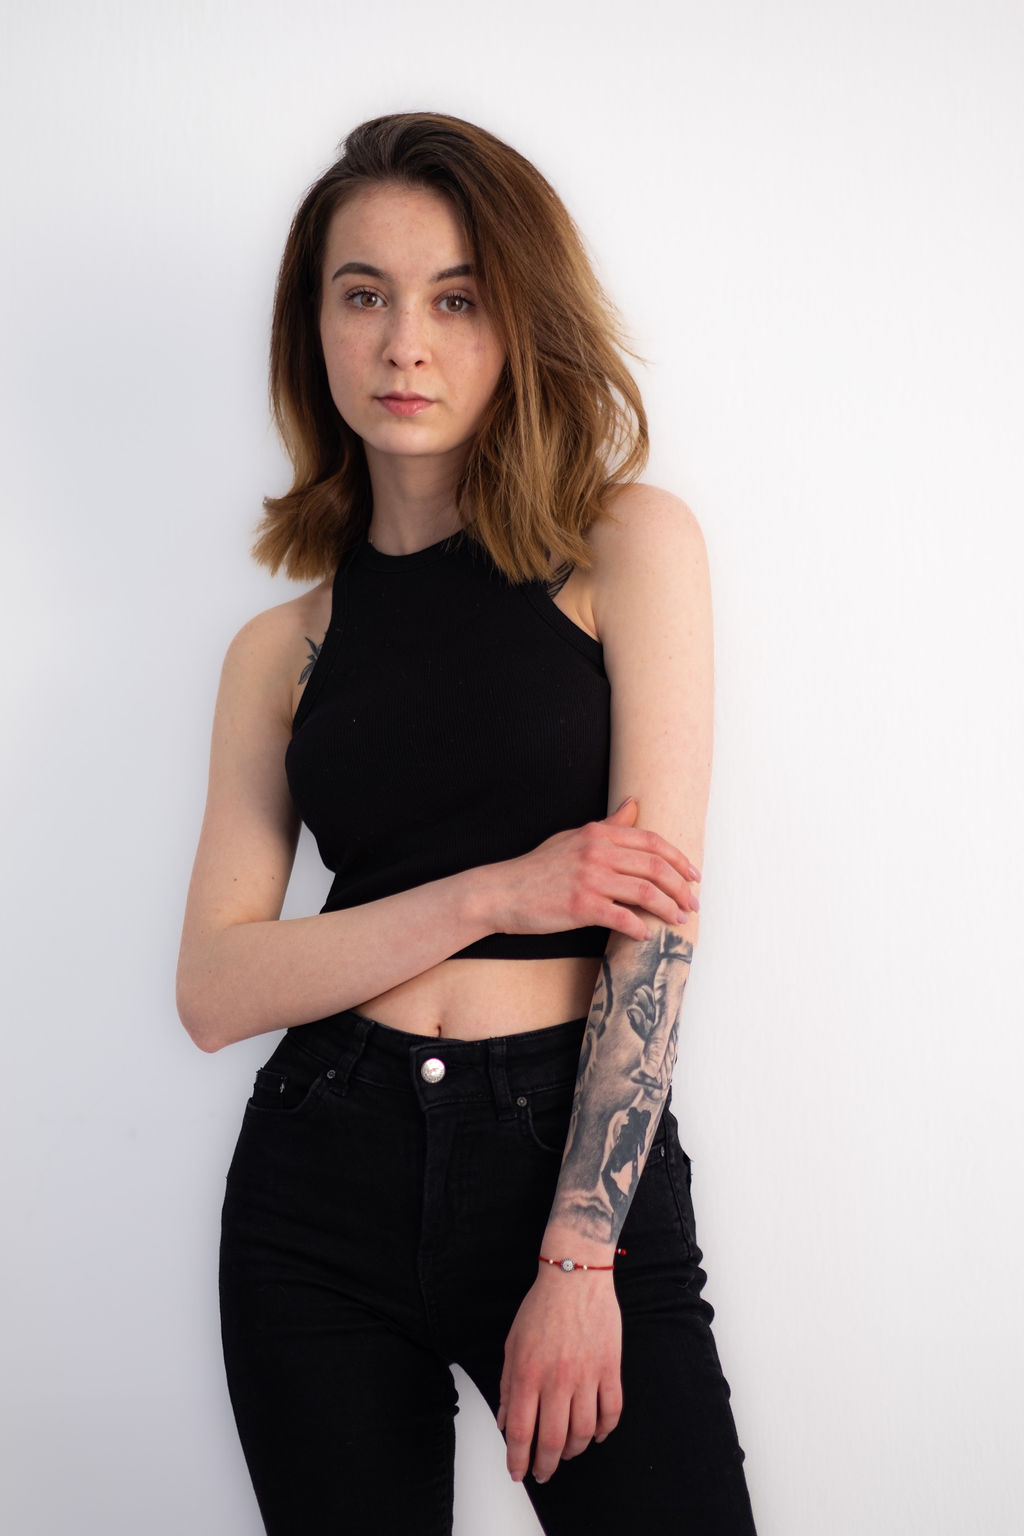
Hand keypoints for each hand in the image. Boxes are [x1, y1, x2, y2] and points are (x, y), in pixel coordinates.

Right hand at [491, 798, 700, 942]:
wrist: (502, 892)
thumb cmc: (539, 867)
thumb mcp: (574, 837)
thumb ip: (608, 825)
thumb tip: (634, 804)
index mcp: (598, 833)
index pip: (651, 842)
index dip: (679, 859)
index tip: (694, 876)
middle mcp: (596, 852)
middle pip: (654, 867)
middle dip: (681, 887)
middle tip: (693, 903)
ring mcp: (588, 879)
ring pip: (644, 893)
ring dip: (667, 908)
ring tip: (678, 920)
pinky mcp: (580, 906)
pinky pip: (621, 917)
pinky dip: (639, 928)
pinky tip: (646, 935)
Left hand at [496, 1267, 622, 1483]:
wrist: (574, 1276)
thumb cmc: (540, 1308)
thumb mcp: (512, 1344)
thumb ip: (508, 1386)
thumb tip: (504, 1422)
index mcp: (528, 1373)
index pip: (521, 1432)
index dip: (518, 1460)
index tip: (517, 1472)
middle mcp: (557, 1379)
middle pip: (552, 1440)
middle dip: (546, 1465)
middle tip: (543, 1473)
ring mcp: (586, 1375)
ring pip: (584, 1432)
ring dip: (574, 1451)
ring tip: (567, 1453)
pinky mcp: (609, 1368)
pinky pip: (611, 1411)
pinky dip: (605, 1430)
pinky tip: (597, 1435)